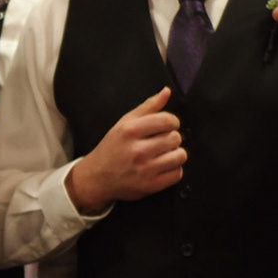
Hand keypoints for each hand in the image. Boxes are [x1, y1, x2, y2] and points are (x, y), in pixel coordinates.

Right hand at [63, 86, 183, 214]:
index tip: (167, 126)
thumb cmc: (112, 148)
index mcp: (130, 131)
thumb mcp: (124, 123)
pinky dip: (173, 170)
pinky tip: (162, 167)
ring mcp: (144, 169)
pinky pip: (177, 173)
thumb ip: (147, 107)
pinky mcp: (150, 185)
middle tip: (161, 142)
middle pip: (175, 138)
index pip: (168, 120)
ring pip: (180, 156)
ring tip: (163, 154)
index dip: (172, 122)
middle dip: (171, 138)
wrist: (97, 178)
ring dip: (175, 154)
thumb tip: (166, 91)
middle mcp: (137, 150)